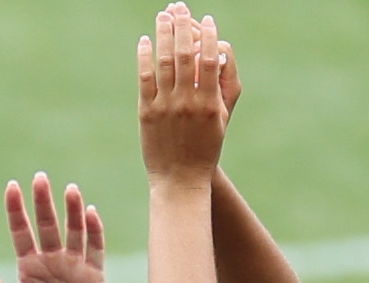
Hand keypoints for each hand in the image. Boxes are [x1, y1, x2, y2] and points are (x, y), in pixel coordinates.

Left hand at [0, 173, 110, 282]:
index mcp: (29, 267)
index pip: (21, 231)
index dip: (16, 209)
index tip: (12, 187)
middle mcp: (51, 260)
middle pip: (47, 224)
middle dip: (43, 202)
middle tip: (40, 178)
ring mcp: (74, 265)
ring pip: (73, 230)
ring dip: (72, 210)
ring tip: (70, 189)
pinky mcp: (94, 274)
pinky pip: (95, 247)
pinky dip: (94, 230)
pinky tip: (90, 213)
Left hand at [136, 7, 234, 182]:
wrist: (180, 179)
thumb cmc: (206, 147)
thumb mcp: (222, 117)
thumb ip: (223, 86)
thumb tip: (220, 54)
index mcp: (209, 102)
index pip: (210, 59)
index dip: (208, 36)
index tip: (207, 19)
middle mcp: (187, 102)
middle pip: (183, 54)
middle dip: (182, 27)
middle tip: (180, 7)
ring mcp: (165, 106)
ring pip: (163, 62)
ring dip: (162, 35)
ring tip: (163, 16)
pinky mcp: (146, 113)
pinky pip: (144, 79)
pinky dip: (144, 57)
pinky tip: (145, 40)